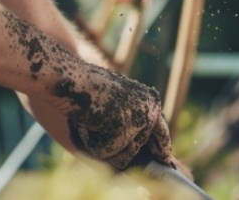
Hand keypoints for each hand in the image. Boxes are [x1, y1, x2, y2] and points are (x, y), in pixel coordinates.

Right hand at [53, 65, 173, 169]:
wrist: (73, 79)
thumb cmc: (88, 87)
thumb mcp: (118, 98)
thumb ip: (130, 116)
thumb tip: (134, 148)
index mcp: (150, 101)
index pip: (161, 131)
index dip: (162, 147)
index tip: (164, 159)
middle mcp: (150, 113)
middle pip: (137, 147)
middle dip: (120, 146)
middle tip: (101, 127)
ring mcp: (137, 124)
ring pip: (124, 155)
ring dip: (105, 145)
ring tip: (93, 122)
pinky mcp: (122, 134)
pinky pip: (109, 154)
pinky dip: (95, 144)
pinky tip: (89, 125)